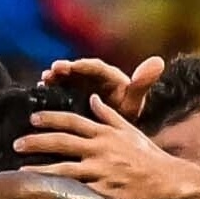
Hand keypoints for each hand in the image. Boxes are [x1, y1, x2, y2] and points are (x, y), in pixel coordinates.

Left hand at [13, 96, 194, 198]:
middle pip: (62, 141)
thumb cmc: (148, 156)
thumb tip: (93, 99)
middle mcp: (100, 148)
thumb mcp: (129, 130)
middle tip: (16, 142)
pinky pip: (76, 189)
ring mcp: (101, 170)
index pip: (72, 121)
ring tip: (19, 169)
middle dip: (36, 141)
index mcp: (105, 132)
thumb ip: (109, 115)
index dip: (51, 119)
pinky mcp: (103, 190)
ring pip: (64, 167)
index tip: (33, 118)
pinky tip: (42, 191)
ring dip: (39, 167)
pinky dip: (58, 189)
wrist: (167, 179)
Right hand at [39, 55, 164, 120]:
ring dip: (56, 78)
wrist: (121, 137)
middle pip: (78, 71)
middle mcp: (94, 79)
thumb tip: (158, 61)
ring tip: (44, 80)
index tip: (72, 67)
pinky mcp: (74, 97)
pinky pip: (62, 91)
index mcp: (109, 77)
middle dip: (65, 69)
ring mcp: (83, 87)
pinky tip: (41, 90)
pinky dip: (52, 90)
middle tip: (53, 70)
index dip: (83, 66)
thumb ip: (142, 83)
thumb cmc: (128, 116)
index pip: (96, 67)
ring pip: (67, 79)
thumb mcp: (134, 101)